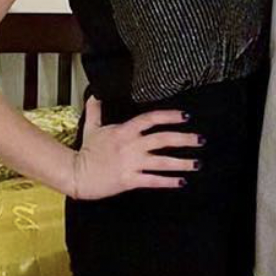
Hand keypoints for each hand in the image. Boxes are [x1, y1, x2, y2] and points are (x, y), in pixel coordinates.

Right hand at [69, 96, 202, 200]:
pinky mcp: (130, 180)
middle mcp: (131, 145)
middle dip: (184, 139)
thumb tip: (95, 94)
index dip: (169, 116)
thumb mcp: (91, 127)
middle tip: (200, 140)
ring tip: (197, 163)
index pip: (151, 119)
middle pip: (163, 139)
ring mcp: (131, 163)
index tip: (185, 117)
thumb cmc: (85, 152)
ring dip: (182, 162)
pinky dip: (169, 181)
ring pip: (162, 162)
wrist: (76, 174)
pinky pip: (153, 180)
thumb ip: (96, 110)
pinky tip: (181, 181)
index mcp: (124, 131)